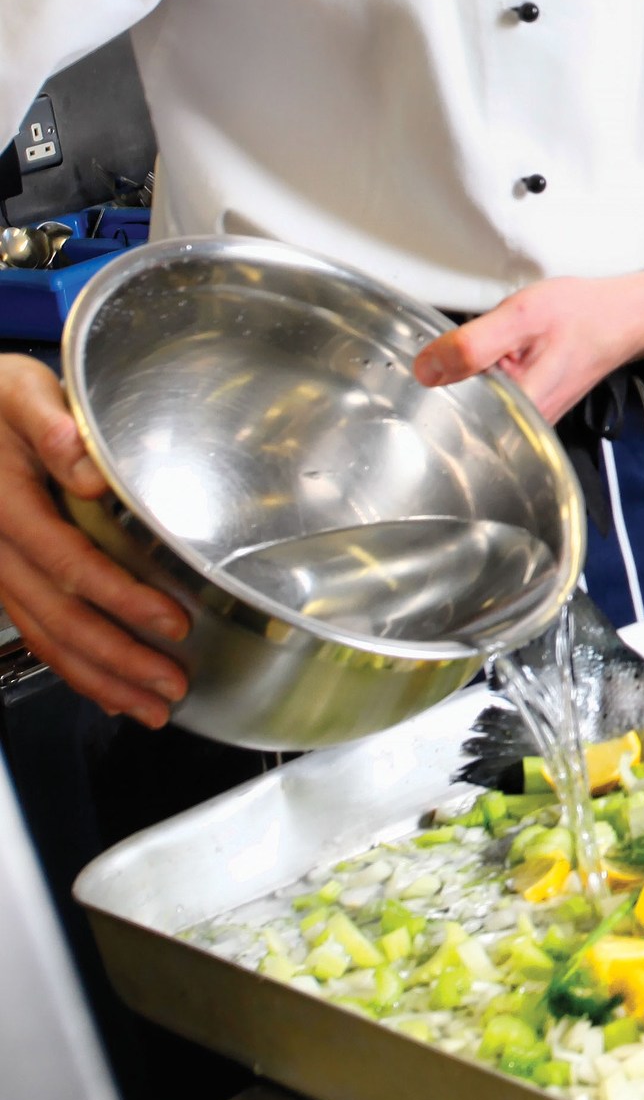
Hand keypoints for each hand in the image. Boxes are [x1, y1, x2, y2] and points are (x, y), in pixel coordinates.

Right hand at [0, 355, 189, 727]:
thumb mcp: (20, 393)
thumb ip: (53, 429)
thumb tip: (92, 472)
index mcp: (9, 508)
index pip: (70, 565)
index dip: (121, 598)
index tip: (170, 621)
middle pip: (60, 618)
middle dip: (118, 659)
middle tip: (172, 684)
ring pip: (46, 638)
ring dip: (100, 678)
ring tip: (151, 706)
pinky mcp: (5, 579)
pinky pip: (35, 633)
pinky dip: (72, 668)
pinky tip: (109, 692)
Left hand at [412, 265, 643, 420]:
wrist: (623, 317)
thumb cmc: (583, 316)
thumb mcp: (521, 316)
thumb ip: (472, 344)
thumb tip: (426, 369)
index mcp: (521, 409)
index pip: (451, 418)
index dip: (426, 393)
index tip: (418, 369)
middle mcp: (525, 425)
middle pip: (458, 416)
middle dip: (442, 385)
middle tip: (442, 353)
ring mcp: (528, 420)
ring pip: (472, 408)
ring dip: (461, 382)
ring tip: (467, 354)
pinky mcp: (529, 409)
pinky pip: (488, 401)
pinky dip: (478, 380)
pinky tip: (483, 361)